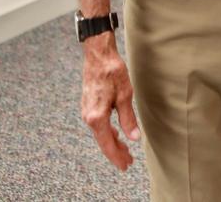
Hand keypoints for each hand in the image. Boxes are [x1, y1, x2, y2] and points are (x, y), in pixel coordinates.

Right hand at [80, 33, 140, 170]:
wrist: (98, 55)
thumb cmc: (112, 72)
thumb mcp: (125, 96)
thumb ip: (128, 119)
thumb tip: (134, 138)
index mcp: (97, 117)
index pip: (108, 144)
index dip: (117, 156)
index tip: (125, 165)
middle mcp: (88, 116)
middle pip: (103, 141)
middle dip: (116, 152)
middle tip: (128, 162)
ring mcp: (86, 111)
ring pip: (100, 133)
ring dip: (112, 142)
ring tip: (125, 150)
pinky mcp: (88, 105)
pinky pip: (98, 125)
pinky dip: (107, 132)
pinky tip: (116, 134)